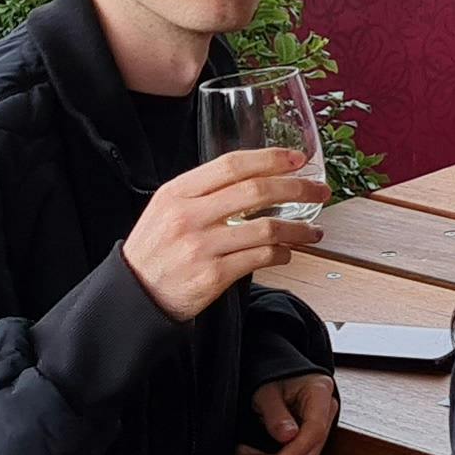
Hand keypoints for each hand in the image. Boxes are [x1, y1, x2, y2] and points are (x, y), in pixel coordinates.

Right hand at [122, 149, 325, 322]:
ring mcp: (201, 247)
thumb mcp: (166, 209)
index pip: (231, 165)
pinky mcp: (212, 276)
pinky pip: (260, 258)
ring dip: (298, 229)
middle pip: (255, 191)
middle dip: (297, 188)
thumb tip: (254, 178)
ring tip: (313, 231)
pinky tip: (287, 253)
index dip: (269, 158)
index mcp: (177, 193)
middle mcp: (188, 216)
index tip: (296, 159)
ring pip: (266, 228)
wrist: (135, 295)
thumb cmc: (155, 251)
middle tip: (319, 190)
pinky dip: (281, 254)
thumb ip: (203, 192)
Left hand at [236, 372, 338, 454]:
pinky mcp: (311, 440)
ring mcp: (322, 428)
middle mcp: (326, 412)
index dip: (292, 454)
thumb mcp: (266, 390)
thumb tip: (287, 438)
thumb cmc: (271, 376)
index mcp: (320, 393)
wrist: (276, 375)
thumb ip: (276, 413)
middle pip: (310, 451)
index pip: (314, 431)